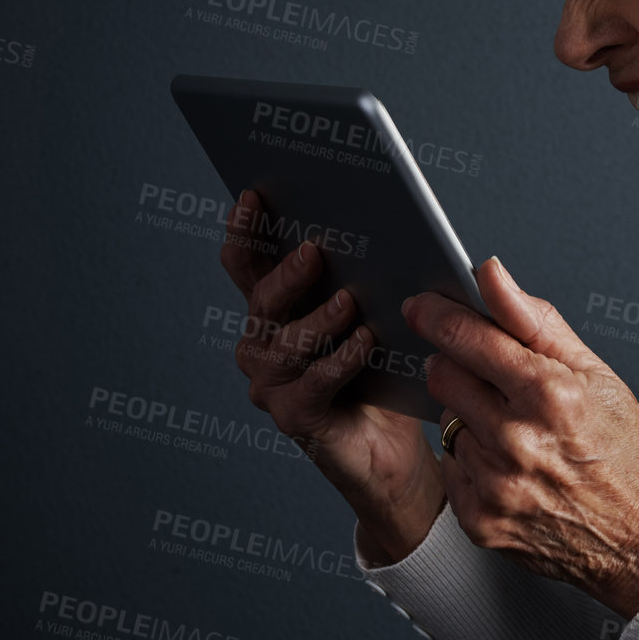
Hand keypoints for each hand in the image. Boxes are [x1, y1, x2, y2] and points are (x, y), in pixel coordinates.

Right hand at [221, 190, 443, 564]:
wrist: (393, 447)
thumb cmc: (384, 369)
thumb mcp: (374, 311)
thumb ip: (363, 273)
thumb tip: (382, 219)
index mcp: (275, 309)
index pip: (247, 262)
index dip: (245, 229)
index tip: (255, 193)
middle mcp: (262, 344)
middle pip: (263, 300)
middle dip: (287, 273)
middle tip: (316, 249)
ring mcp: (271, 384)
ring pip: (285, 344)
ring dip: (318, 319)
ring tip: (350, 300)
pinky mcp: (295, 418)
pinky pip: (313, 384)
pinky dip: (340, 360)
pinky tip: (366, 340)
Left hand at [406, 259, 638, 618]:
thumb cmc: (625, 452)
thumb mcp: (595, 373)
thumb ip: (535, 320)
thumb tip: (489, 274)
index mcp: (549, 395)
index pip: (470, 338)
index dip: (437, 314)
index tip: (421, 304)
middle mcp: (516, 440)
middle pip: (443, 376)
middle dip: (458, 365)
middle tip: (489, 376)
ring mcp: (495, 485)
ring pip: (447, 422)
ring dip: (471, 419)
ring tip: (517, 434)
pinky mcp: (480, 520)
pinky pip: (451, 467)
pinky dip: (473, 461)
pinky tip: (511, 467)